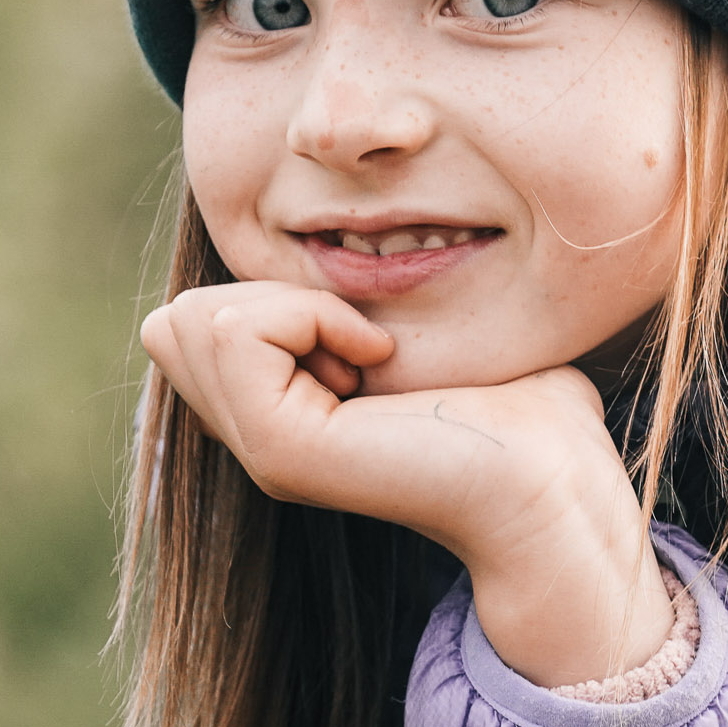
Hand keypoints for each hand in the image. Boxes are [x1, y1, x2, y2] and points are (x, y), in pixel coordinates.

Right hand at [140, 282, 672, 686]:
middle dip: (266, 296)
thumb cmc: (521, 408)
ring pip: (191, 320)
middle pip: (173, 321)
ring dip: (292, 303)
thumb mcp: (410, 335)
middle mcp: (256, 440)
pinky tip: (374, 359)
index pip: (188, 321)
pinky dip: (309, 315)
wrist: (554, 480)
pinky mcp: (281, 449)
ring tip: (366, 357)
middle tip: (359, 346)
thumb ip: (346, 304)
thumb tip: (336, 246)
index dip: (275, 298)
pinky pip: (238, 330)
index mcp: (278, 416)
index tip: (370, 340)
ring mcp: (261, 452)